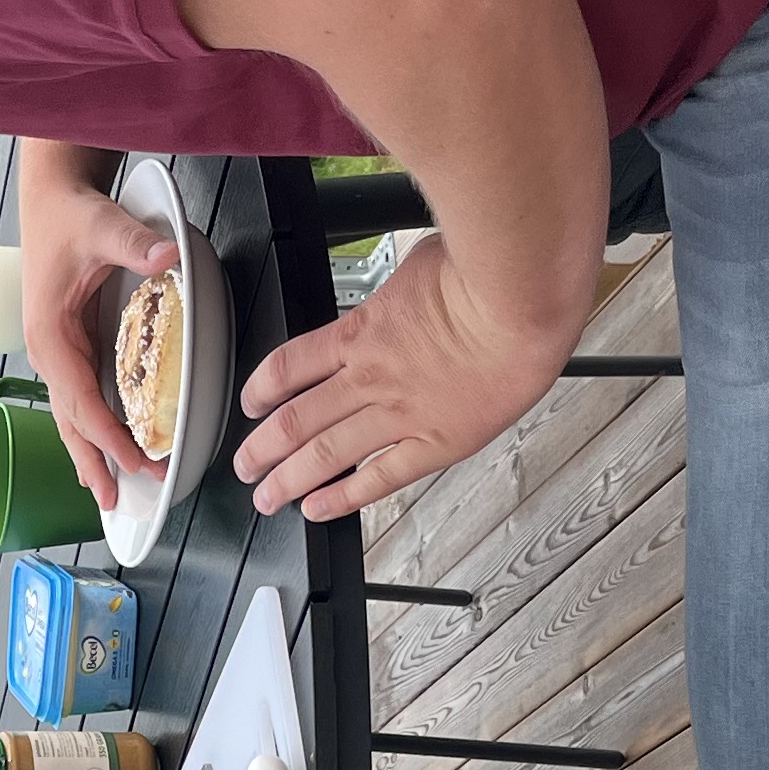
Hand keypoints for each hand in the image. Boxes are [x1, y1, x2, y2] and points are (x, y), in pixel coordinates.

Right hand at [13, 148, 170, 509]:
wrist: (50, 195)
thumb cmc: (68, 214)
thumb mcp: (101, 225)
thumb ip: (134, 243)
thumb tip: (167, 258)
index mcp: (51, 337)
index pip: (82, 402)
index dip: (109, 438)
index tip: (136, 463)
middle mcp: (50, 353)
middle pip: (71, 423)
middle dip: (96, 463)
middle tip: (120, 501)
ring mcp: (58, 352)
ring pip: (73, 416)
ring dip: (91, 454)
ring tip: (108, 491)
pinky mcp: (70, 345)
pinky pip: (81, 397)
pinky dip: (93, 428)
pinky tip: (105, 447)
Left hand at [229, 233, 573, 520]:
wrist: (523, 303)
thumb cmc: (486, 271)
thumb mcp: (422, 260)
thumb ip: (404, 283)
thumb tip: (411, 277)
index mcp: (359, 332)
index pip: (289, 366)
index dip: (261, 390)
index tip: (251, 405)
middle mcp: (368, 378)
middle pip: (295, 420)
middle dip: (261, 449)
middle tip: (245, 467)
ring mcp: (398, 413)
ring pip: (324, 455)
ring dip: (288, 481)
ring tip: (266, 498)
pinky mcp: (435, 442)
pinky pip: (378, 479)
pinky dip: (343, 497)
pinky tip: (319, 509)